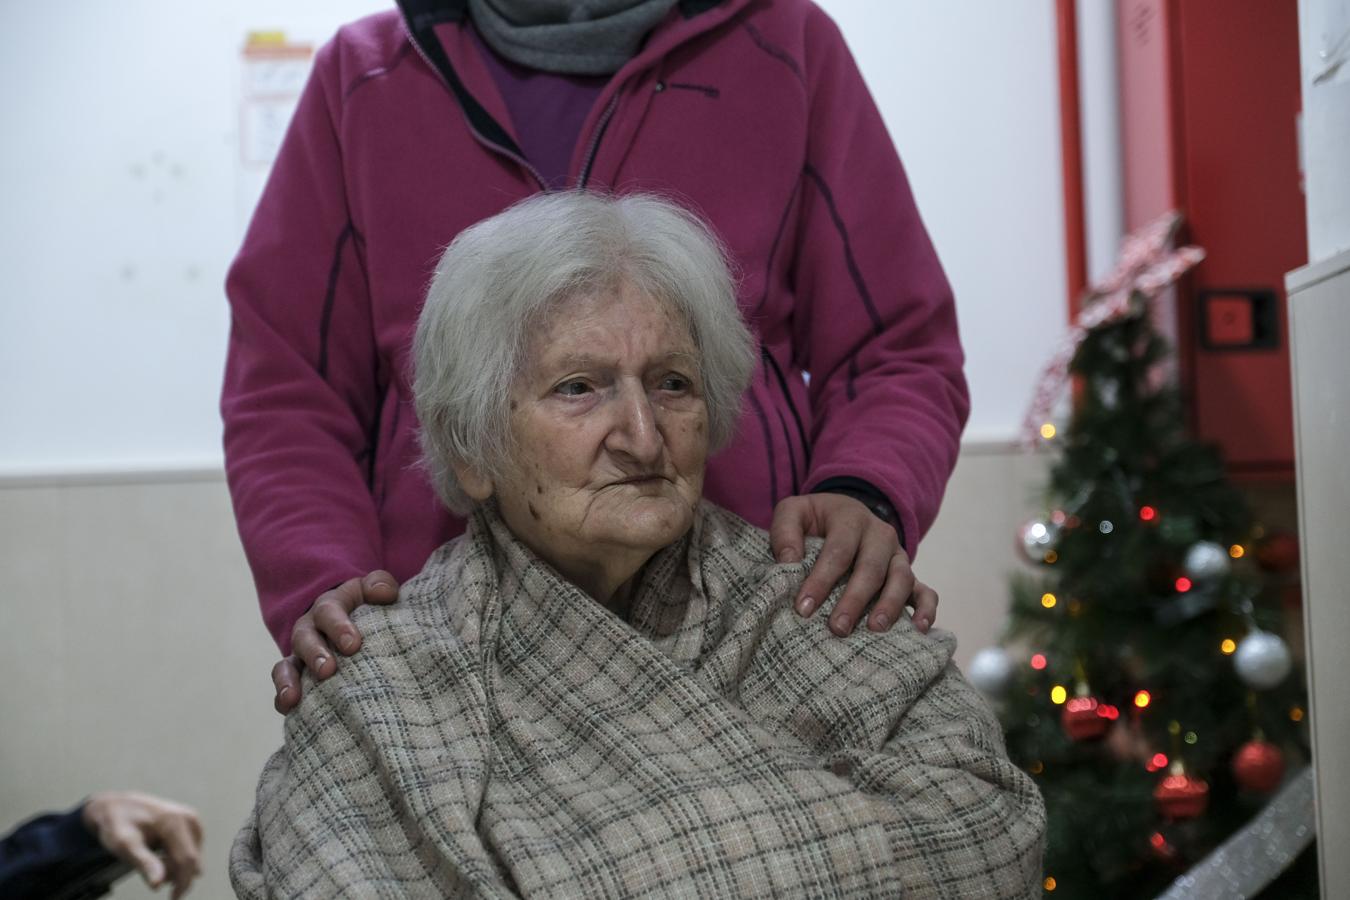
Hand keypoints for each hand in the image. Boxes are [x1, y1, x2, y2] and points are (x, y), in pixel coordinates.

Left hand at [81, 791, 201, 898]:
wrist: (116, 806)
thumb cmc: (117, 825)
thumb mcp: (124, 845)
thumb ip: (144, 863)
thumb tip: (158, 884)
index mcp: (175, 822)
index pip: (188, 860)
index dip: (183, 883)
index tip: (172, 899)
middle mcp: (189, 819)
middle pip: (192, 860)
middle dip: (175, 875)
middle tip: (150, 875)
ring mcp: (192, 820)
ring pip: (192, 856)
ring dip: (175, 867)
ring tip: (152, 861)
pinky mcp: (191, 823)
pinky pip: (191, 849)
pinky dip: (177, 858)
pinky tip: (160, 854)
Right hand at [271, 570, 398, 713]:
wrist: (356, 621)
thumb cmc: (368, 607)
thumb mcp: (374, 590)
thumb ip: (380, 585)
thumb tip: (384, 593)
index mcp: (330, 607)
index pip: (328, 612)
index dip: (338, 626)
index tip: (353, 644)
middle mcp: (310, 629)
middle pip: (304, 638)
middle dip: (314, 654)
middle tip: (327, 670)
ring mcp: (301, 655)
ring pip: (286, 665)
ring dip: (288, 680)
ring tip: (292, 697)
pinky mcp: (298, 677)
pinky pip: (285, 686)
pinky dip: (282, 698)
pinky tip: (290, 709)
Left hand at [769, 493, 937, 635]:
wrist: (844, 515)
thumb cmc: (813, 521)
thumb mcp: (793, 513)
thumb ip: (785, 532)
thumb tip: (788, 563)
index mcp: (851, 518)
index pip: (838, 551)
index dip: (821, 580)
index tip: (804, 609)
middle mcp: (880, 534)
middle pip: (871, 568)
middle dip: (854, 600)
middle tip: (837, 628)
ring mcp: (898, 555)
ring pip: (901, 578)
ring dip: (889, 605)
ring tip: (874, 629)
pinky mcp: (910, 574)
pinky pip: (926, 590)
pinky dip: (926, 609)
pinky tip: (919, 628)